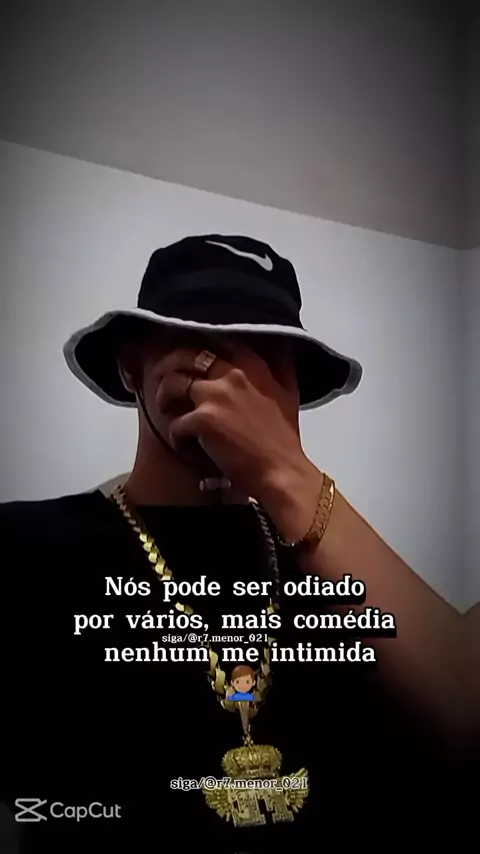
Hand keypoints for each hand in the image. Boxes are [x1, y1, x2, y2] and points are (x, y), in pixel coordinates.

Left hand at [155, 340, 309, 498]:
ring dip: (164, 397)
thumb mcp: (289, 392)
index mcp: (251, 364)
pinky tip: (185, 446)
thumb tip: (281, 345)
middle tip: (165, 381)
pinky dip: (177, 436)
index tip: (189, 361)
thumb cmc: (284, 437)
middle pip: (185, 356)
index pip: (214, 340)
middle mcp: (231, 373)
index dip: (196, 348)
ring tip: (166, 409)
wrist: (281, 471)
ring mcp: (215, 396)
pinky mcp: (202, 421)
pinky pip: (175, 422)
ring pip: (172, 384)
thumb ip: (281, 366)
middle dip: (169, 367)